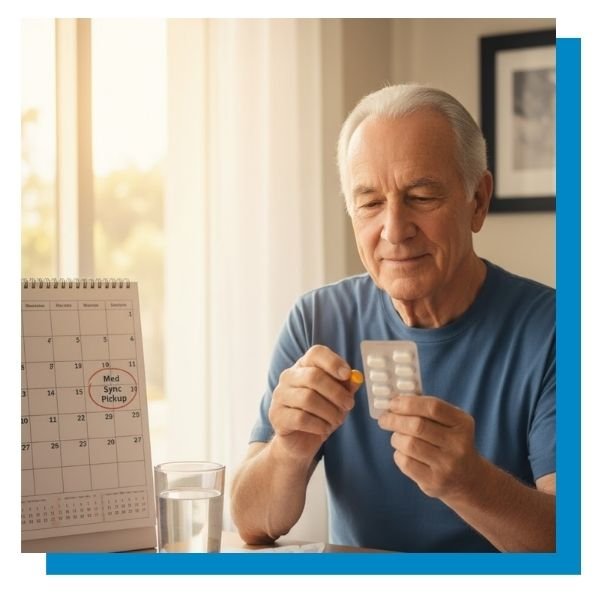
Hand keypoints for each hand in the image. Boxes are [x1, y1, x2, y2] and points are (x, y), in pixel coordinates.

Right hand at [269, 345, 360, 460]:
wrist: (300, 440)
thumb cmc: (320, 414)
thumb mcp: (337, 399)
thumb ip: (346, 386)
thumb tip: (356, 377)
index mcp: (304, 366)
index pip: (316, 353)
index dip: (333, 362)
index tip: (347, 375)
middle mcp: (288, 377)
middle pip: (313, 376)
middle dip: (336, 393)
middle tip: (349, 405)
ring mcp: (280, 396)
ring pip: (308, 399)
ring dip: (329, 412)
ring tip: (336, 420)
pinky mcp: (277, 416)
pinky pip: (301, 418)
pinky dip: (318, 425)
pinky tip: (323, 429)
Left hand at [377, 395, 483, 500]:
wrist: (467, 478)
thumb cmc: (449, 441)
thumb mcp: (450, 422)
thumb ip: (426, 410)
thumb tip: (394, 403)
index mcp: (462, 423)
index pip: (433, 407)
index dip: (409, 403)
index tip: (393, 404)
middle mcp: (458, 444)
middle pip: (417, 426)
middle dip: (395, 420)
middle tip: (385, 419)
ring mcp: (447, 465)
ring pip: (408, 444)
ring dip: (396, 437)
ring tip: (398, 437)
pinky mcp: (434, 481)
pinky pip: (405, 462)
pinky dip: (399, 454)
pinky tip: (404, 452)